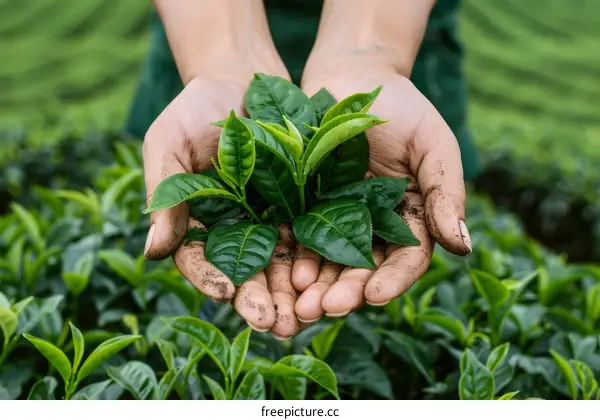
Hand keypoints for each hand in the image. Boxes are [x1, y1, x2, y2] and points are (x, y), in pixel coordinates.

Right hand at [142, 66, 302, 338]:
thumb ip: (164, 197)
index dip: (211, 279)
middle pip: (246, 274)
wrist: (241, 78)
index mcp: (199, 223)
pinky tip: (329, 281)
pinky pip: (312, 239)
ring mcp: (272, 220)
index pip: (200, 261)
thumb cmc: (195, 109)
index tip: (225, 294)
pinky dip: (319, 262)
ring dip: (292, 295)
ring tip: (305, 318)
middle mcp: (236, 230)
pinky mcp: (305, 207)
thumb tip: (152, 252)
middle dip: (260, 301)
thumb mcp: (169, 145)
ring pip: (282, 266)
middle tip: (275, 326)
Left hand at [292, 60, 471, 320]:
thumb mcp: (433, 144)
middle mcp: (372, 226)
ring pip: (328, 261)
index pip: (405, 259)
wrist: (351, 76)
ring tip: (301, 306)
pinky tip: (284, 274)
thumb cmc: (401, 107)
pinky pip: (297, 237)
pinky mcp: (302, 205)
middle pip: (362, 268)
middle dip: (346, 292)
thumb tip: (462, 245)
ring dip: (316, 287)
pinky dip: (292, 258)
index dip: (392, 280)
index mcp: (409, 217)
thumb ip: (445, 192)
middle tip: (326, 310)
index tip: (375, 296)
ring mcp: (335, 217)